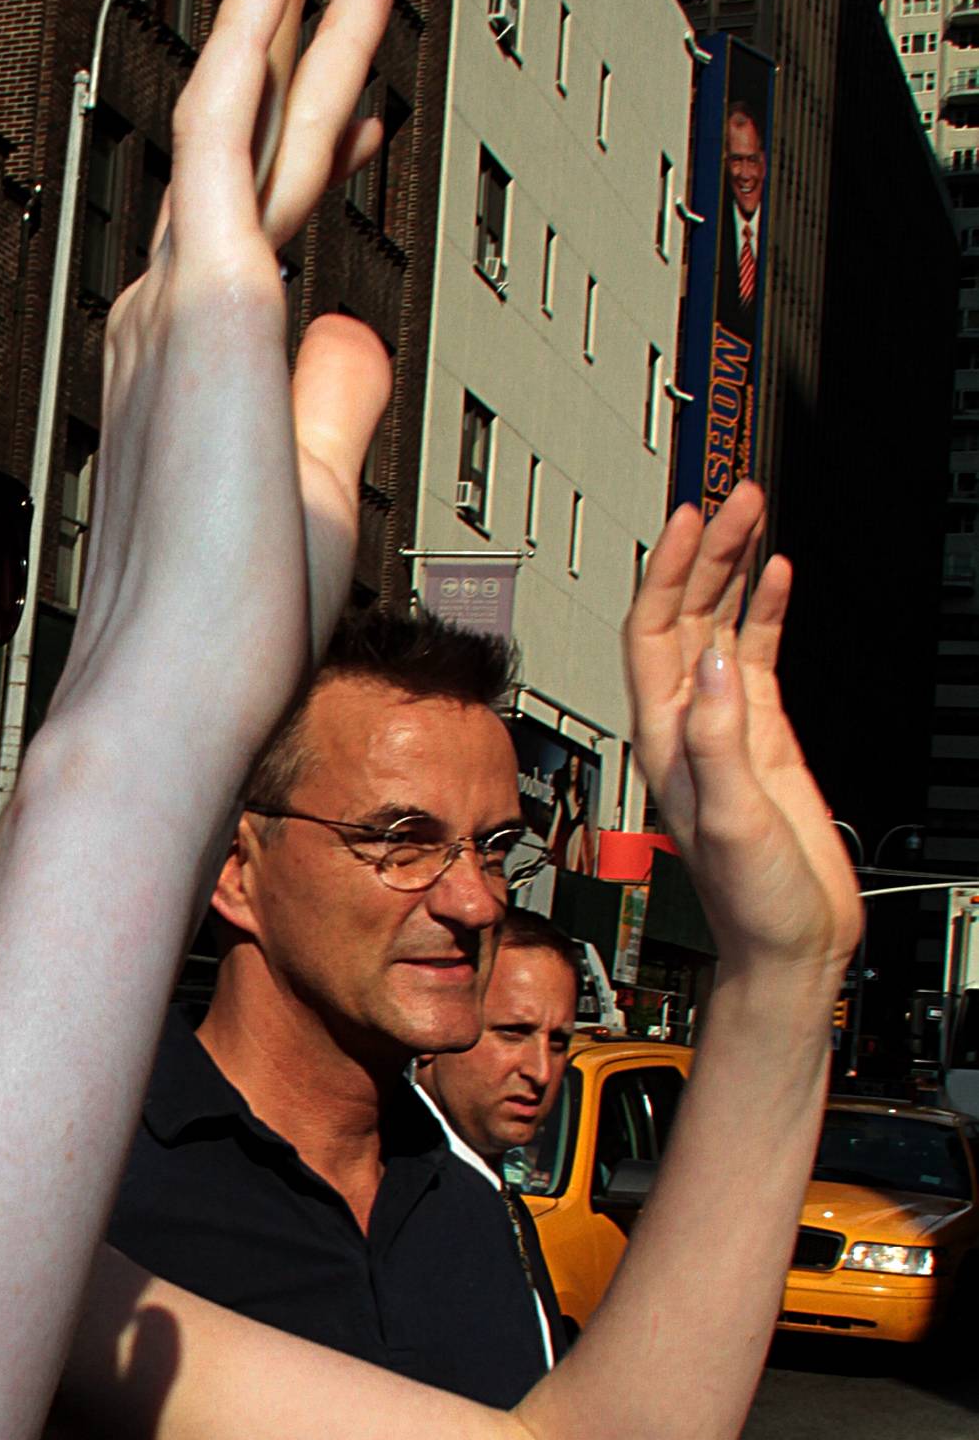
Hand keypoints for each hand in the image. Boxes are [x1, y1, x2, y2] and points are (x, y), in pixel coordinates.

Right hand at [58, 0, 397, 790]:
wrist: (177, 689)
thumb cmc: (231, 637)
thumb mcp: (309, 503)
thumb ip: (334, 412)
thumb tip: (362, 341)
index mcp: (194, 380)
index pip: (263, 239)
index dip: (317, 162)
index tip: (359, 115)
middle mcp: (169, 326)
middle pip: (250, 157)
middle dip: (291, 54)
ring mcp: (182, 304)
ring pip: (242, 121)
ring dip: (280, 17)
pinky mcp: (209, 297)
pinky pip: (227, 131)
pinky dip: (253, 36)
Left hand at [625, 486, 859, 982]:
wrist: (788, 942)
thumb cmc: (751, 901)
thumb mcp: (732, 819)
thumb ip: (722, 743)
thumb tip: (721, 666)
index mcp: (666, 740)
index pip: (652, 634)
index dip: (667, 572)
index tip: (689, 520)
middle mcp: (687, 724)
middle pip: (685, 614)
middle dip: (706, 552)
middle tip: (734, 497)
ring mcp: (724, 726)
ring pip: (720, 624)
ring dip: (733, 569)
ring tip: (754, 514)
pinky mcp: (760, 735)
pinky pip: (757, 654)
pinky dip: (764, 610)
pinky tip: (776, 576)